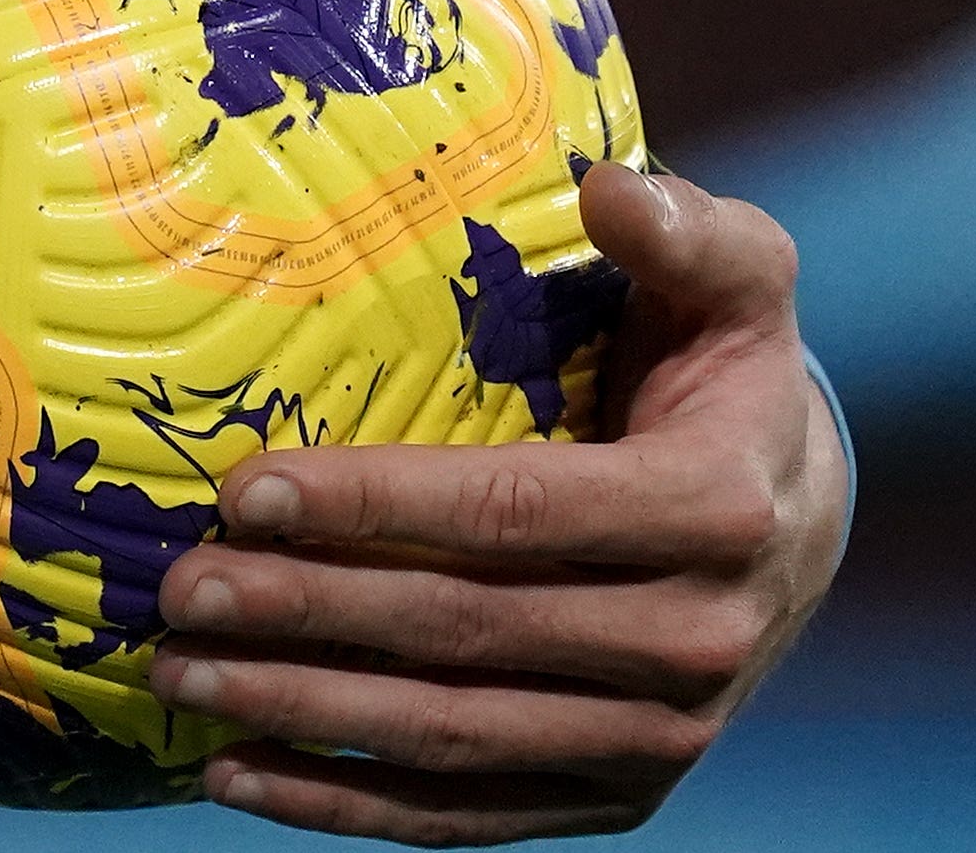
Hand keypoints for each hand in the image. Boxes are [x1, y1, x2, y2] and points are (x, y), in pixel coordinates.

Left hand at [154, 161, 845, 841]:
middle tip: (176, 590)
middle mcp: (696, 641)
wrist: (801, 517)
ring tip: (174, 676)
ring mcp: (659, 737)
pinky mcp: (617, 795)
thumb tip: (609, 185)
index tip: (242, 488)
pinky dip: (346, 805)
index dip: (373, 506)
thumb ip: (686, 231)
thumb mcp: (738, 282)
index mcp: (714, 512)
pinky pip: (468, 813)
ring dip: (301, 712)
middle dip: (305, 613)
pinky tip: (234, 777)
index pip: (512, 513)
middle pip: (462, 633)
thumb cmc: (726, 370)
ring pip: (450, 734)